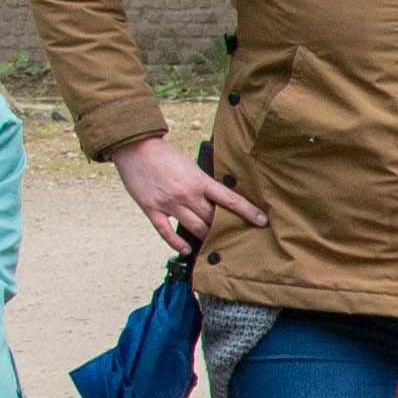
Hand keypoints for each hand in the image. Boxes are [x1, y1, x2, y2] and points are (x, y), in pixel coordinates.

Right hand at [113, 137, 262, 251]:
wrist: (135, 147)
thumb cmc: (164, 154)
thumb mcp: (190, 165)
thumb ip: (202, 182)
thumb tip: (217, 199)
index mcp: (199, 180)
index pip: (229, 199)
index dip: (247, 211)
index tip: (261, 221)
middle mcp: (186, 194)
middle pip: (212, 218)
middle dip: (225, 228)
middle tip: (236, 236)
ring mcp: (169, 203)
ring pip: (194, 227)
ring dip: (206, 237)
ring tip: (215, 244)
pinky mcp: (151, 209)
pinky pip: (166, 232)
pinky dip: (177, 244)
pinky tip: (187, 250)